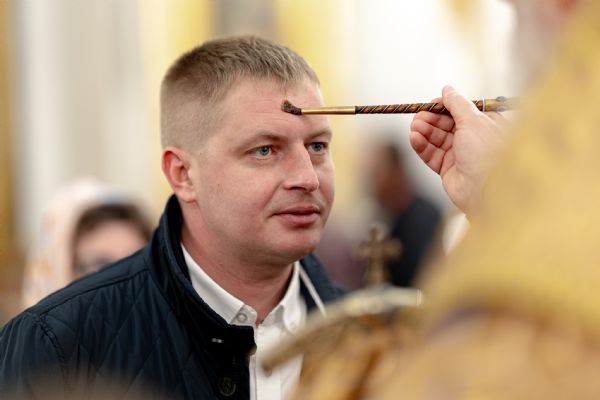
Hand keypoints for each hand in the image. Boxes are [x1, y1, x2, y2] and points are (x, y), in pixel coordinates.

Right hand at [410, 86, 506, 212]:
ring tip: (415, 127)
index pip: (461, 110)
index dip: (444, 106)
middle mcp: (473, 138)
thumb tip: (447, 89)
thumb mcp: (473, 120)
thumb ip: (457, 103)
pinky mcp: (447, 168)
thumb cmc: (487, 153)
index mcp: (485, 124)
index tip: (430, 103)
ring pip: (436, 138)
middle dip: (431, 118)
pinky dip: (422, 145)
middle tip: (418, 116)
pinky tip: (414, 138)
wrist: (486, 191)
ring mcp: (459, 154)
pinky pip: (431, 154)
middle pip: (446, 123)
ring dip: (424, 131)